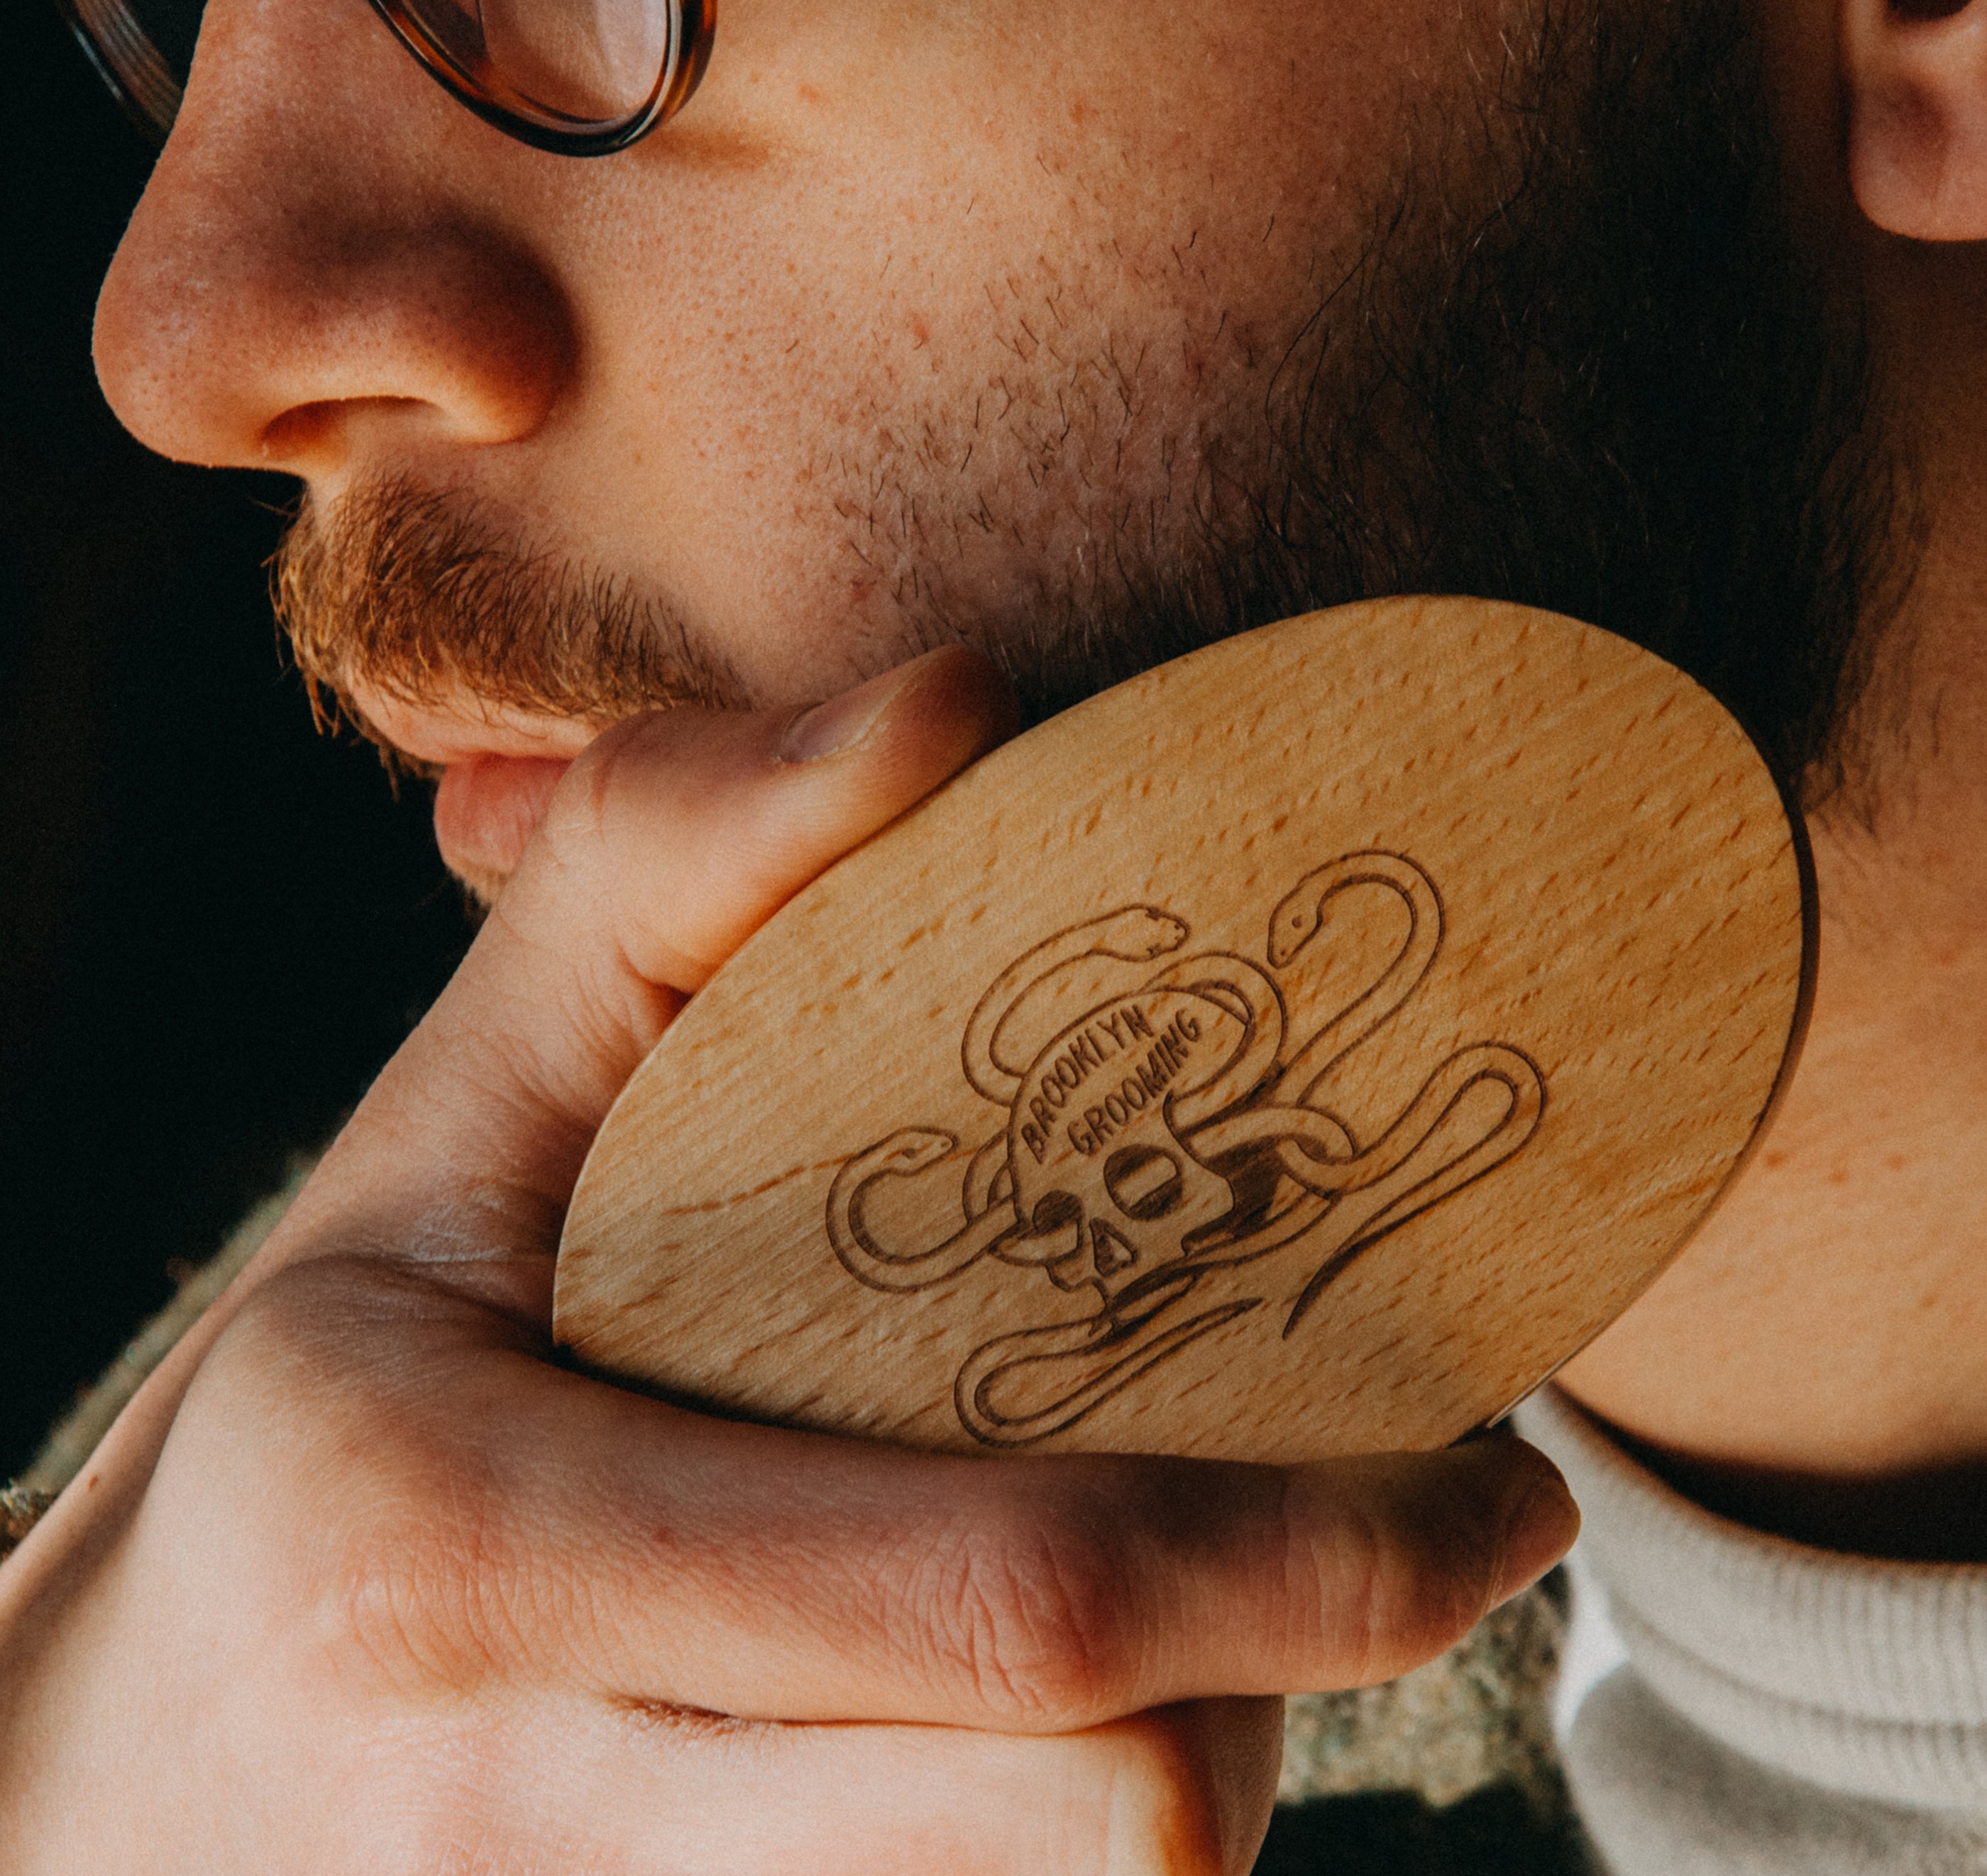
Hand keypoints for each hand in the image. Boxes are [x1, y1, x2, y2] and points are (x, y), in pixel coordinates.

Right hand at [0, 649, 1575, 1872]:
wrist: (113, 1771)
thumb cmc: (327, 1398)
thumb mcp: (444, 1108)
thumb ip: (670, 872)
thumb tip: (958, 704)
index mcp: (463, 1554)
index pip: (1009, 1608)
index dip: (1313, 1570)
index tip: (1500, 1493)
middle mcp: (521, 1826)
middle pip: (1102, 1829)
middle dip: (1287, 1676)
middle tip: (1347, 1537)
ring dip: (1193, 1768)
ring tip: (1175, 1618)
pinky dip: (1070, 1863)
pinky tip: (1028, 1737)